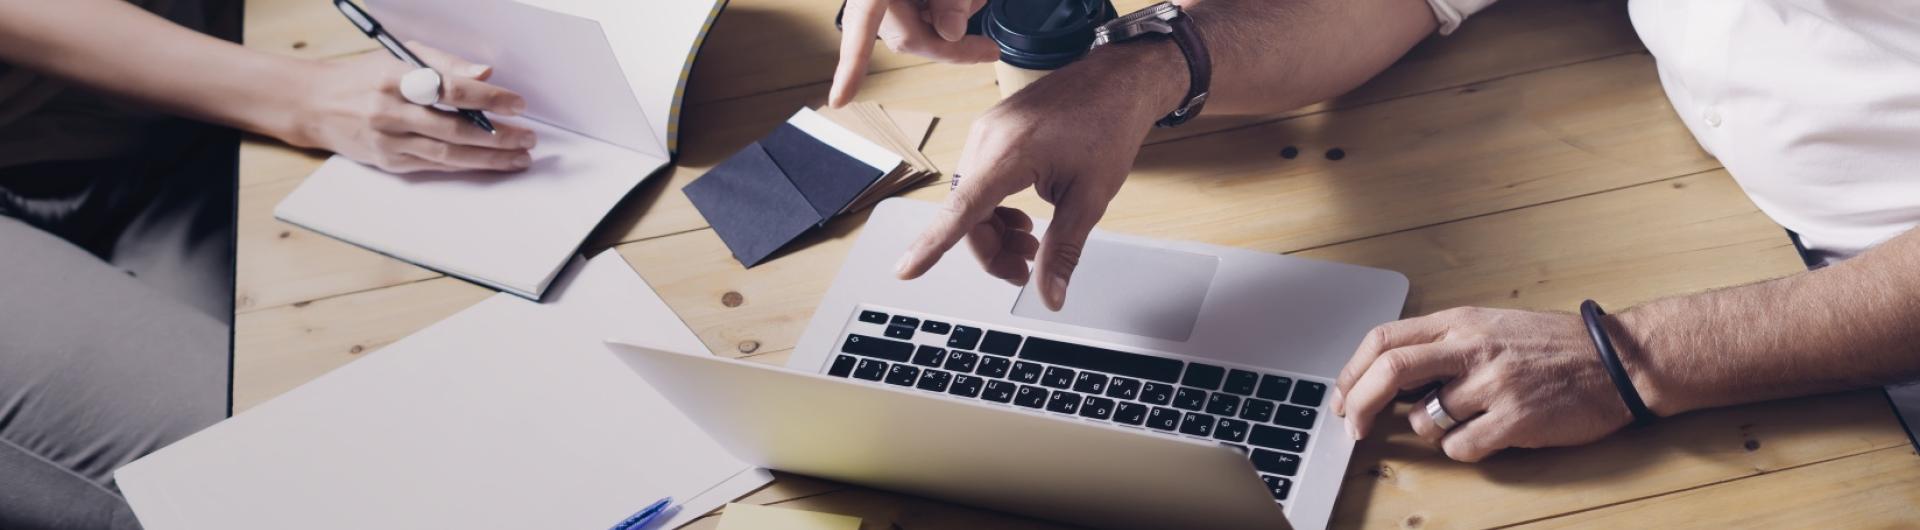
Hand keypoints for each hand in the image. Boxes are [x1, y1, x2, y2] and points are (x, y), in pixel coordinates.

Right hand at [285, 44, 535, 172]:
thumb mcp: (399, 56)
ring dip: (489, 158)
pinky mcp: (388, 161)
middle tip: (528, 137)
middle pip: (454, 127)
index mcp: (395, 77)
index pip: (451, 88)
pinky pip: (434, 166)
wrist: (314, 104)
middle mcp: (390, 111)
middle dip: (498, 135)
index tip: (516, 103)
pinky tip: (490, 164)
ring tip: (519, 157)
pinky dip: (466, 166)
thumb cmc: (364, 76)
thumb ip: (444, 63)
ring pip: (448, 153)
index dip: (488, 97)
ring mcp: (388, 140)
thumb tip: (485, 73)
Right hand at [830, 0, 996, 106]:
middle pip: (904, 36)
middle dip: (947, 45)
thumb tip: (951, 34)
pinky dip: (941, 12)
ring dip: (949, 23)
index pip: (863, 23)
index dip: (850, 65)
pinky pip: (916, 15)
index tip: (839, 98)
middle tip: (989, 50)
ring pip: (914, 28)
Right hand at [892, 53, 1177, 309]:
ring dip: (995, 231)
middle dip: (991, 250)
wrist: (1117, 81)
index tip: (906, 270)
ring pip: (972, 200)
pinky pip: (980, 181)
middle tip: (1024, 271)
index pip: (961, 210)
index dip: (932, 246)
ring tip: (1032, 245)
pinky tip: (1024, 218)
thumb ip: (1062, 251)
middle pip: (967, 214)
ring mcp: (987, 132)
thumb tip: (1049, 296)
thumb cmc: (1108, 126)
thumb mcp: (1090, 198)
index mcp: (1008, 153)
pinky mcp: (993, 131)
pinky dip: (996, 208)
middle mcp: (987, 139)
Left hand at [1329, 307, 1635, 461]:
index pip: (1384, 340)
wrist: (1620, 360)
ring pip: (1424, 420)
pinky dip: (1462, 448)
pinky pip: (1459, 447)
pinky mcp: (1515, 419)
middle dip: (1359, 405)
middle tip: (1354, 427)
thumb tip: (1389, 378)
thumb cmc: (1554, 346)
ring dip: (1429, 430)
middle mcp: (1472, 347)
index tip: (1341, 397)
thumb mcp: (1491, 326)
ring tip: (1463, 419)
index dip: (1351, 372)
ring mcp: (1493, 383)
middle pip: (1390, 373)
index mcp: (1460, 321)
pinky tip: (1487, 435)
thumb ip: (1442, 344)